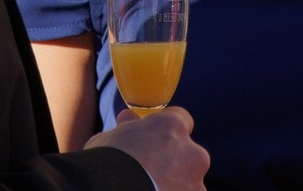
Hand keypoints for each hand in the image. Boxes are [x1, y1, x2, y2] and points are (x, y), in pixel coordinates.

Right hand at [84, 107, 208, 190]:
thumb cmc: (105, 163)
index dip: (166, 131)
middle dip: (174, 162)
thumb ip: (127, 128)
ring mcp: (196, 185)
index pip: (181, 119)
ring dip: (175, 185)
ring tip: (148, 189)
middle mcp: (192, 153)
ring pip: (189, 183)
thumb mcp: (111, 138)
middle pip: (189, 154)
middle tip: (150, 172)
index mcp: (172, 128)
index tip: (155, 140)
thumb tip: (128, 118)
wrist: (108, 190)